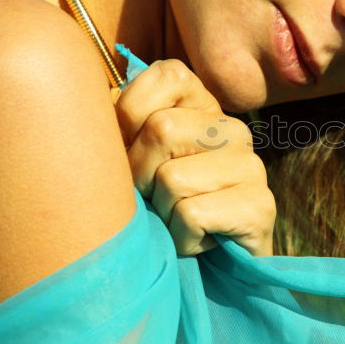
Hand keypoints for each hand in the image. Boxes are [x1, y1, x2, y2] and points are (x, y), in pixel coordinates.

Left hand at [113, 59, 274, 255]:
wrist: (208, 268)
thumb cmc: (160, 208)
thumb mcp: (135, 159)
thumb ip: (118, 126)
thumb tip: (85, 109)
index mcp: (204, 107)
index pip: (167, 75)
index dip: (132, 115)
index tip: (128, 151)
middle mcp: (233, 129)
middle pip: (161, 129)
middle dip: (140, 175)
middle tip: (153, 199)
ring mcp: (251, 166)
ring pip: (172, 178)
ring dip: (161, 213)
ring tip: (176, 221)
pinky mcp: (260, 206)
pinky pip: (191, 214)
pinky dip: (181, 237)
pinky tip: (197, 239)